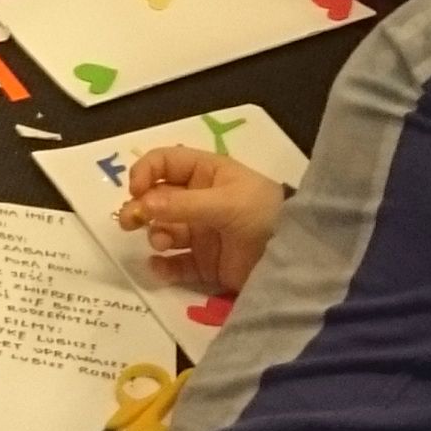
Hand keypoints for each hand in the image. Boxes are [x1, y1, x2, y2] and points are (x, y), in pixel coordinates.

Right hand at [122, 146, 286, 293]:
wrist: (300, 258)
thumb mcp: (228, 203)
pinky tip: (159, 267)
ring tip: (160, 243)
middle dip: (141, 207)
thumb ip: (184, 205)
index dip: (146, 173)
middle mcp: (200, 200)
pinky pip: (176, 264)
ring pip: (164, 230)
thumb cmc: (265, 215)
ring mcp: (202, 232)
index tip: (136, 191)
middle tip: (130, 222)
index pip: (165, 163)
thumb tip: (142, 204)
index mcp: (207, 174)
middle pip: (158, 198)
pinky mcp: (206, 263)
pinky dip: (164, 266)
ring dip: (154, 234)